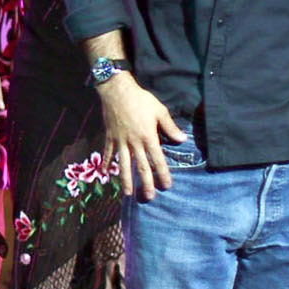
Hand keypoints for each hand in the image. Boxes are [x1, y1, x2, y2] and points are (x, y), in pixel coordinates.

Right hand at [94, 70, 184, 197]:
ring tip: (127, 193)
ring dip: (125, 179)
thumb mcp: (159, 110)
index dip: (163, 173)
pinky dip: (107, 163)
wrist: (117, 91)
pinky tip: (105, 173)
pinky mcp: (110, 137)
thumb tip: (183, 140)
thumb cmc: (141, 100)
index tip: (167, 185)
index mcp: (148, 137)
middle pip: (140, 166)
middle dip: (145, 183)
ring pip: (124, 164)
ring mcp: (120, 141)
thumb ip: (170, 127)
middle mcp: (134, 142)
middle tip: (148, 197)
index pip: (157, 159)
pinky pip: (108, 153)